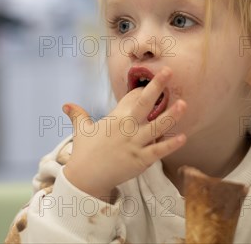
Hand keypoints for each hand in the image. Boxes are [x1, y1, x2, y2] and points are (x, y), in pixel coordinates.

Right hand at [62, 67, 186, 202]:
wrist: (85, 179)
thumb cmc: (84, 153)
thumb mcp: (81, 131)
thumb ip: (78, 115)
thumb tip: (66, 105)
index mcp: (115, 119)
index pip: (131, 99)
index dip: (144, 89)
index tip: (156, 78)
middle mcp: (126, 128)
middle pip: (144, 104)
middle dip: (156, 87)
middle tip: (169, 71)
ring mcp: (134, 144)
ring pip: (157, 127)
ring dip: (171, 115)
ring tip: (184, 104)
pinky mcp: (140, 161)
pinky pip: (158, 151)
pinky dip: (171, 145)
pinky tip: (183, 137)